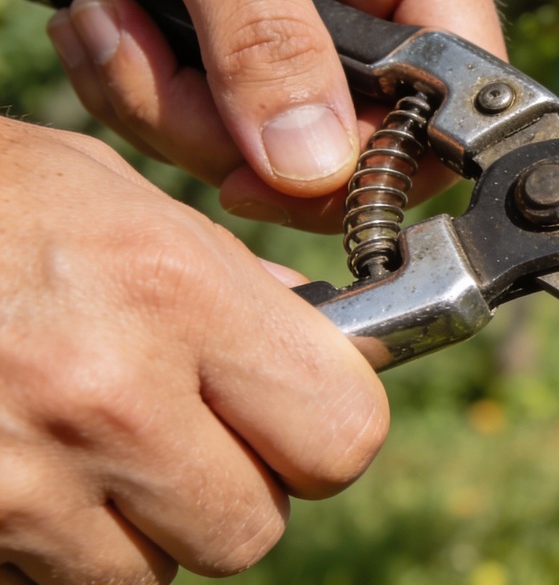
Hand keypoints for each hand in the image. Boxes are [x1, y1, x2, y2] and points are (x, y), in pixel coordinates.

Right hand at [0, 119, 388, 582]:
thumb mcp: (115, 198)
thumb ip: (230, 282)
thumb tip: (320, 346)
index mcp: (172, 291)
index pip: (340, 433)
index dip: (325, 429)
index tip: (294, 408)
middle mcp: (107, 394)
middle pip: (252, 528)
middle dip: (236, 490)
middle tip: (190, 430)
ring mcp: (22, 480)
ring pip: (154, 573)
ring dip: (142, 527)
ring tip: (90, 441)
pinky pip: (63, 582)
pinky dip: (62, 545)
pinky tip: (29, 464)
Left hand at [1, 0, 504, 230]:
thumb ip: (265, 43)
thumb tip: (315, 171)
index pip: (450, 95)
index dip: (382, 156)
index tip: (282, 173)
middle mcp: (376, 3)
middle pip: (349, 144)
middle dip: (235, 134)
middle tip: (149, 63)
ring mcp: (307, 38)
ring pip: (270, 152)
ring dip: (166, 108)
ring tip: (104, 16)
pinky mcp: (242, 58)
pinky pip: (210, 131)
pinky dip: (142, 95)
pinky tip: (102, 21)